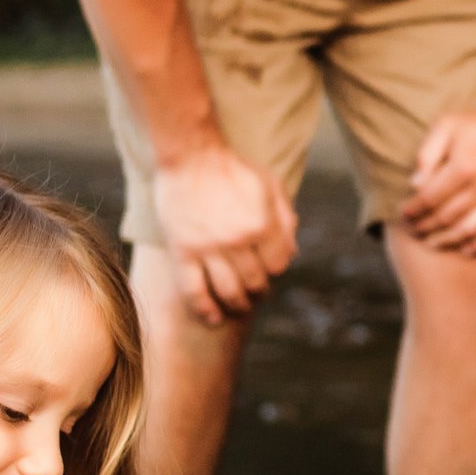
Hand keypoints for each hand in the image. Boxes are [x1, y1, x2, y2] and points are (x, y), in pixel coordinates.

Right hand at [154, 143, 298, 326]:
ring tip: (240, 306)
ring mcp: (208, 248)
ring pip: (227, 291)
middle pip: (255, 282)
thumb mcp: (270, 186)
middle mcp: (237, 240)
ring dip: (238, 305)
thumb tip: (294, 253)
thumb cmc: (233, 170)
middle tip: (257, 293)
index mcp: (263, 224)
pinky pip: (193, 290)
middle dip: (259, 291)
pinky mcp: (182, 252)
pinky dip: (204, 310)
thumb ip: (285, 219)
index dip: (276, 270)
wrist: (190, 156)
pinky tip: (213, 318)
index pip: (278, 265)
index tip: (269, 269)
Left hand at [399, 98, 475, 256]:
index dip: (413, 210)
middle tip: (414, 229)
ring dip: (447, 240)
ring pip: (469, 230)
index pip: (430, 199)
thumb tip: (415, 185)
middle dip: (425, 226)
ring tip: (432, 242)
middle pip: (446, 217)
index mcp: (464, 166)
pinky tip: (467, 249)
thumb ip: (427, 155)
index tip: (404, 213)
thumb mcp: (445, 125)